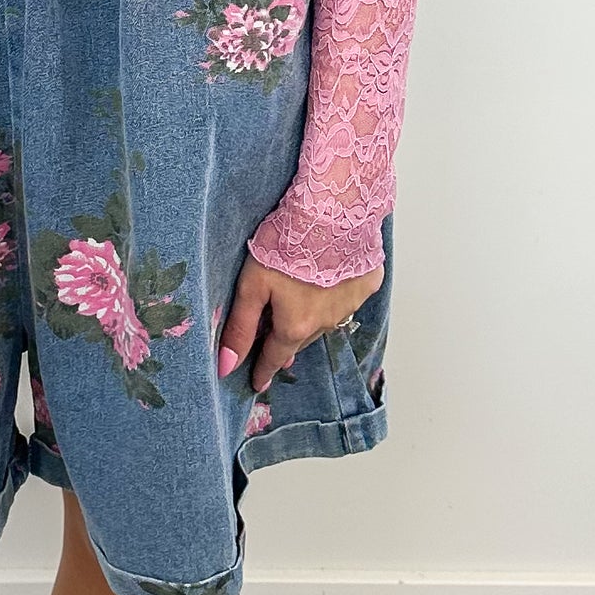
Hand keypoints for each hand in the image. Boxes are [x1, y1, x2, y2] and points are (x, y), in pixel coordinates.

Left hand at [218, 252, 385, 396]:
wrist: (332, 211)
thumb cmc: (287, 244)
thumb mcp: (252, 285)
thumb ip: (240, 326)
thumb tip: (225, 366)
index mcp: (296, 325)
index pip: (275, 357)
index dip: (263, 370)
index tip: (257, 383)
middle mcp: (327, 322)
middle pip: (299, 338)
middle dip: (285, 341)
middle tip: (273, 342)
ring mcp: (351, 304)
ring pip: (325, 320)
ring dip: (311, 319)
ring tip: (300, 310)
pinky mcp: (368, 283)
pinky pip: (348, 298)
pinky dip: (336, 295)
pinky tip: (330, 281)